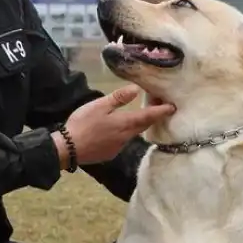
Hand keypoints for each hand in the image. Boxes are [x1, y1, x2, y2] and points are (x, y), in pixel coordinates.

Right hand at [54, 85, 174, 167]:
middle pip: (143, 126)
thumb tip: (136, 89)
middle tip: (160, 108)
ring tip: (138, 116)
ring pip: (133, 134)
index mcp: (125, 123)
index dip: (162, 111)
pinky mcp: (110, 153)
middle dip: (152, 117)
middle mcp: (126, 137)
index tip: (173, 107)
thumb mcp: (99, 106)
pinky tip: (116, 130)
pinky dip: (124, 133)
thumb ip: (118, 98)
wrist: (68, 149)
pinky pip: (122, 141)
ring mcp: (118, 147)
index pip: (149, 116)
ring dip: (138, 125)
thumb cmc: (83, 124)